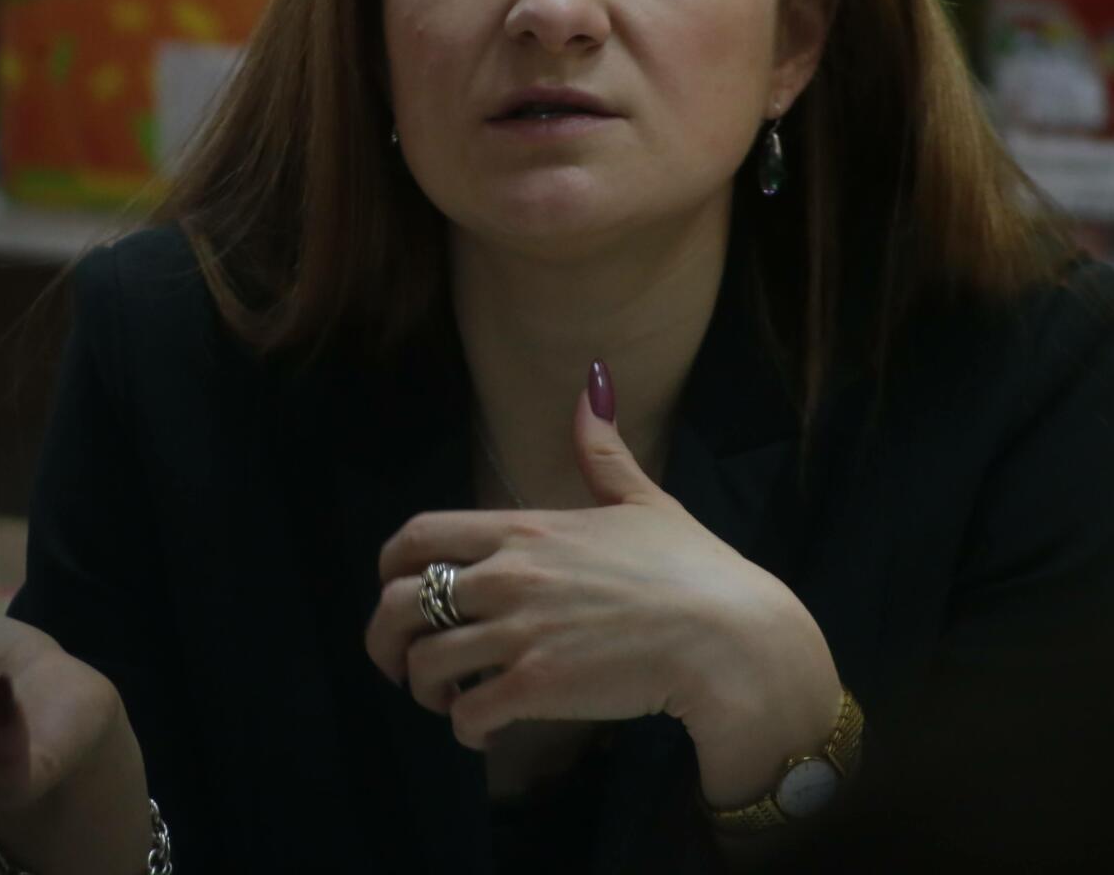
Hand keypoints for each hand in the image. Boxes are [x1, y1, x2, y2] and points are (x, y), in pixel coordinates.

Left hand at [364, 360, 841, 805]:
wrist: (731, 639)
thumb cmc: (694, 570)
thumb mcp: (644, 500)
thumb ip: (603, 452)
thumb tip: (592, 384)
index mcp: (525, 531)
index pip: (417, 536)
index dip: (389, 569)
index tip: (396, 592)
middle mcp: (510, 576)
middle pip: (397, 604)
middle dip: (382, 640)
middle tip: (401, 662)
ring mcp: (521, 632)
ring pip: (424, 666)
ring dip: (425, 690)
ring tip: (451, 700)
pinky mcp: (539, 686)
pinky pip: (468, 715)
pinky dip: (464, 730)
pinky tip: (485, 730)